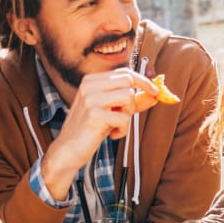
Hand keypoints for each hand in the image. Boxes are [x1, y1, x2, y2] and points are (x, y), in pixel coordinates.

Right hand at [42, 68, 157, 196]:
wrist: (68, 150)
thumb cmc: (91, 130)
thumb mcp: (111, 111)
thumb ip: (132, 101)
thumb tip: (155, 95)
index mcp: (91, 80)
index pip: (124, 72)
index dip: (142, 81)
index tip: (155, 92)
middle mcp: (89, 85)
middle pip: (128, 81)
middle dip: (133, 101)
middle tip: (124, 115)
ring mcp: (90, 99)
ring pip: (128, 97)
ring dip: (128, 115)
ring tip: (116, 125)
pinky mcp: (94, 115)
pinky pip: (124, 118)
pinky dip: (123, 130)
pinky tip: (112, 135)